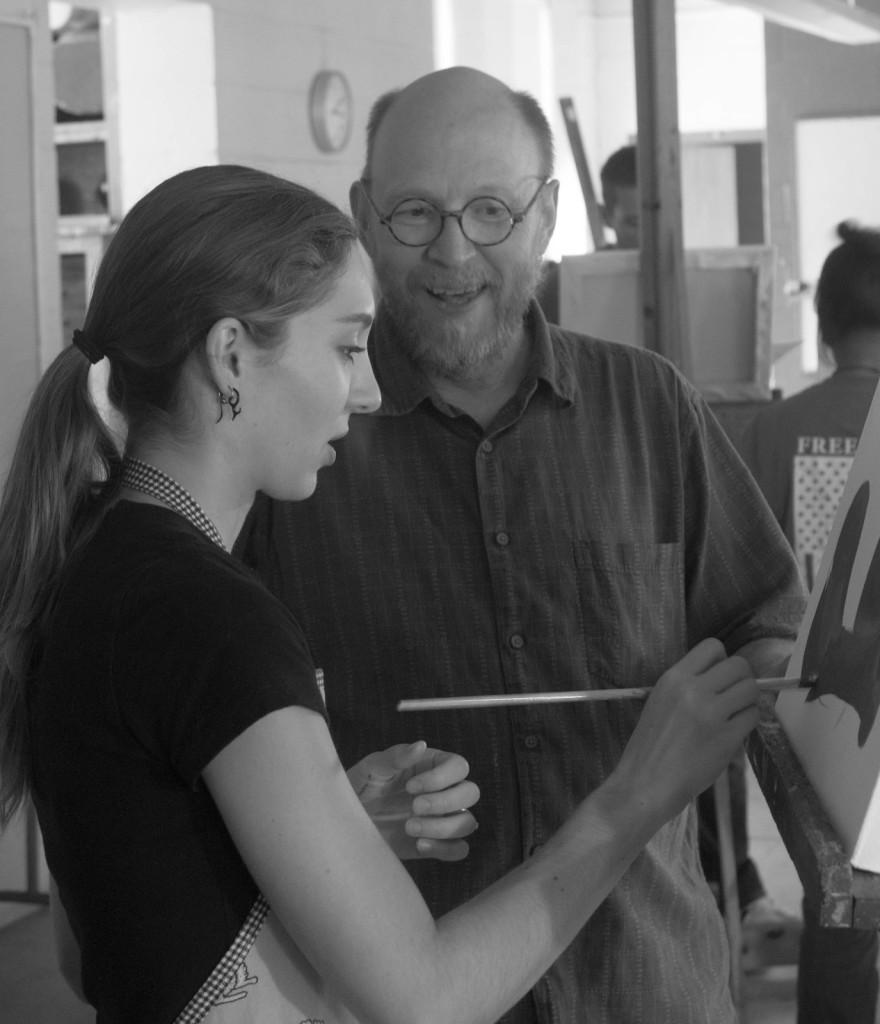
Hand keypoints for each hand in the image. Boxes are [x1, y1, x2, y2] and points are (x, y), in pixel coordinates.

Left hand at [347, 741, 479, 860]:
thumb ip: (396, 757)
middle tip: (413, 808)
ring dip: (443, 827)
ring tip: (409, 828)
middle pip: (471, 793)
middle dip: (444, 802)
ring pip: (468, 822)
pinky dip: (446, 849)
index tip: (410, 787)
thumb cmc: (359, 788)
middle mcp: (442, 790)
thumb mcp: (372, 769)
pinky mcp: (435, 843)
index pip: (459, 766)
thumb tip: (421, 745)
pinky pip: (459, 849)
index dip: (441, 777)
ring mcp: (441, 818)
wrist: (346, 825)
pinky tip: (419, 844)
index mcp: (431, 766)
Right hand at [612, 638, 759, 825]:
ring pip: (751, 688)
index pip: (712, 647)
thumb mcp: (658, 702)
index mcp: (673, 678)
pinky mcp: (727, 737)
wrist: (645, 783)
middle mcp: (694, 689)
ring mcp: (712, 713)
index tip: (719, 677)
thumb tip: (720, 678)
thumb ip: (686, 686)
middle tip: (733, 697)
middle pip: (739, 665)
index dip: (722, 660)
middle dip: (742, 679)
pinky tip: (733, 732)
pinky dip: (748, 722)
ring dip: (748, 700)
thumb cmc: (648, 746)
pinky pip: (753, 716)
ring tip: (734, 714)